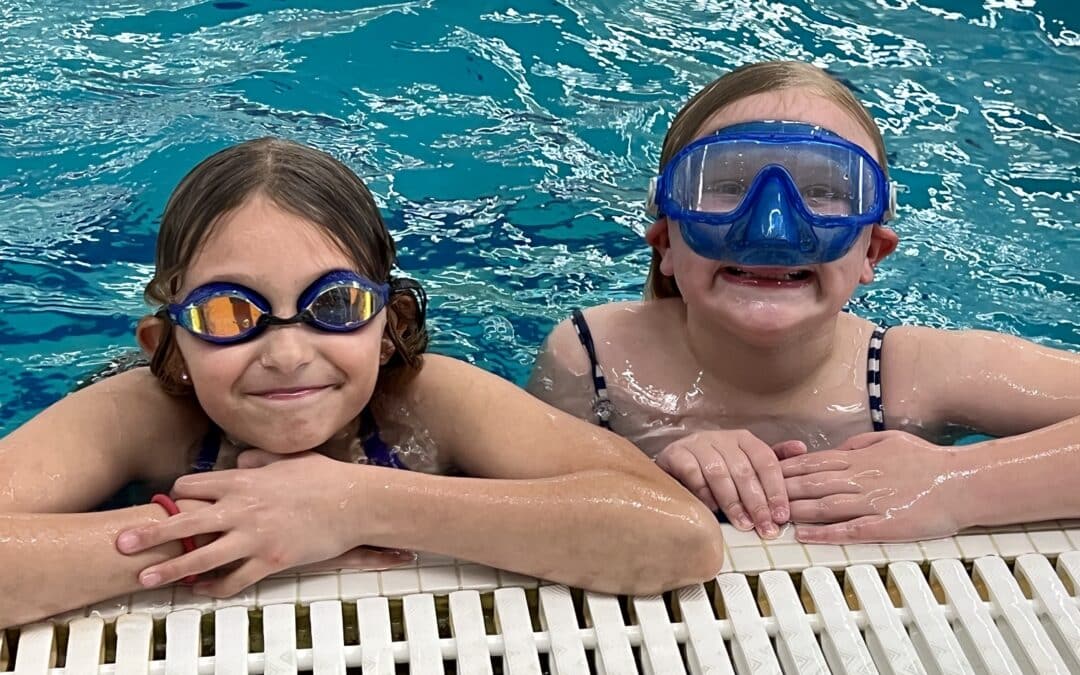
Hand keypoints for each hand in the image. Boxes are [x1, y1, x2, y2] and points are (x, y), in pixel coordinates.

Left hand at [117, 450, 408, 595]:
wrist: (356, 502)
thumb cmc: (326, 478)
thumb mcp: (291, 458)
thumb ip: (261, 459)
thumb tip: (244, 459)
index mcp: (245, 480)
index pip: (194, 486)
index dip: (177, 496)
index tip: (167, 504)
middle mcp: (242, 508)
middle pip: (185, 521)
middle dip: (150, 533)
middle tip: (121, 543)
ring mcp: (255, 536)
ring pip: (201, 556)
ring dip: (170, 568)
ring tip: (144, 578)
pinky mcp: (270, 560)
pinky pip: (234, 579)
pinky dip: (216, 588)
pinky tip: (202, 592)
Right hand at [654, 430, 806, 537]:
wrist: (672, 465)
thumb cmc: (713, 468)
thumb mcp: (744, 464)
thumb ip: (771, 461)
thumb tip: (802, 448)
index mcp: (742, 438)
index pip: (765, 461)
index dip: (776, 489)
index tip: (782, 516)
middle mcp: (721, 437)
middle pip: (744, 470)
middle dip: (757, 502)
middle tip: (765, 527)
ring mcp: (697, 444)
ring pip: (720, 473)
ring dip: (733, 502)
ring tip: (742, 524)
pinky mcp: (676, 454)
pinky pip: (693, 474)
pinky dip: (704, 494)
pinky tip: (712, 511)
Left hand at [781, 430, 961, 542]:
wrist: (962, 481)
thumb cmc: (930, 461)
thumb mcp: (891, 440)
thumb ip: (861, 445)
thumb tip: (839, 449)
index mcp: (861, 459)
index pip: (813, 463)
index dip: (787, 469)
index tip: (765, 473)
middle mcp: (861, 479)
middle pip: (811, 483)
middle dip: (781, 490)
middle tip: (756, 496)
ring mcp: (872, 502)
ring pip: (824, 505)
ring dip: (795, 511)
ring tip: (771, 516)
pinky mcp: (885, 525)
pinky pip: (848, 529)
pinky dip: (824, 533)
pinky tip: (805, 536)